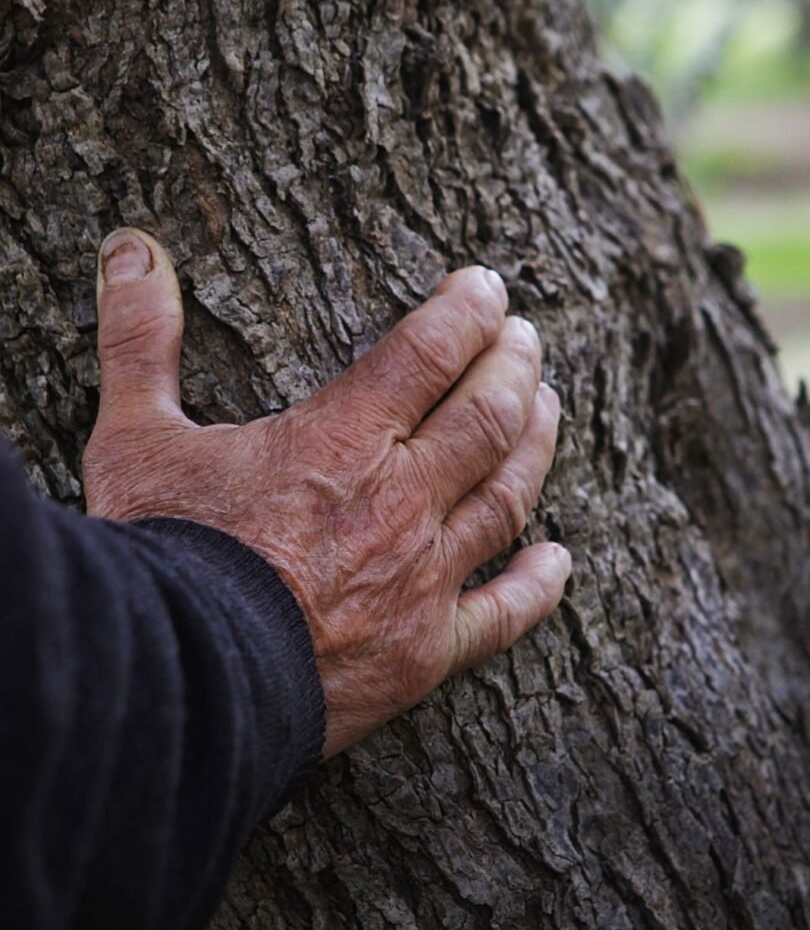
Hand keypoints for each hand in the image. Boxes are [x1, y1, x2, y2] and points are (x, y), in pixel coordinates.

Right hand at [83, 228, 571, 756]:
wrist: (180, 683)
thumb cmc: (161, 556)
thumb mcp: (133, 438)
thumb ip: (139, 340)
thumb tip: (129, 247)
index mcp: (342, 441)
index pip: (429, 351)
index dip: (466, 310)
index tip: (486, 287)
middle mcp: (401, 500)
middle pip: (488, 415)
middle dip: (512, 366)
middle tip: (524, 337)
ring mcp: (422, 579)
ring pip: (508, 495)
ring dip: (537, 444)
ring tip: (551, 405)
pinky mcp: (424, 652)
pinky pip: (503, 615)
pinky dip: (537, 587)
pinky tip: (559, 562)